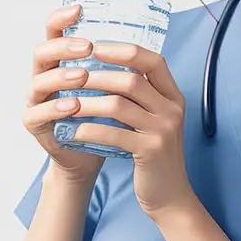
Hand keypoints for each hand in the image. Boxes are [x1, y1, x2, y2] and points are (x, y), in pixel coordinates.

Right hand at [23, 5, 104, 183]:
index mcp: (62, 60)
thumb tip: (144, 41)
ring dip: (62, 76)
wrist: (90, 153)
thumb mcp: (111, 85)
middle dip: (63, 46)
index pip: (54, 31)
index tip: (79, 9)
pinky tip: (72, 105)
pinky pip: (38, 113)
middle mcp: (45, 75)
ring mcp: (37, 99)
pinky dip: (55, 108)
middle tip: (86, 46)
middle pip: (42, 51)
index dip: (62, 18)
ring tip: (82, 75)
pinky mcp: (35, 123)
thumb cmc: (102, 114)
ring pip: (40, 81)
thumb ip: (116, 64)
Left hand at [59, 41, 192, 216]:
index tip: (97, 47)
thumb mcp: (157, 117)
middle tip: (73, 76)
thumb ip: (143, 94)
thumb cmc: (154, 150)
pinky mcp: (150, 151)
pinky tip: (73, 131)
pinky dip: (89, 130)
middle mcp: (172, 109)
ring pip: (119, 105)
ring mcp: (163, 130)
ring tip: (67, 103)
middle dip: (98, 76)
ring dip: (88, 102)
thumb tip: (108, 67)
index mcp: (174, 95)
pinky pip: (112, 134)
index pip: (154, 61)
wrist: (169, 192)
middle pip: (132, 80)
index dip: (125, 51)